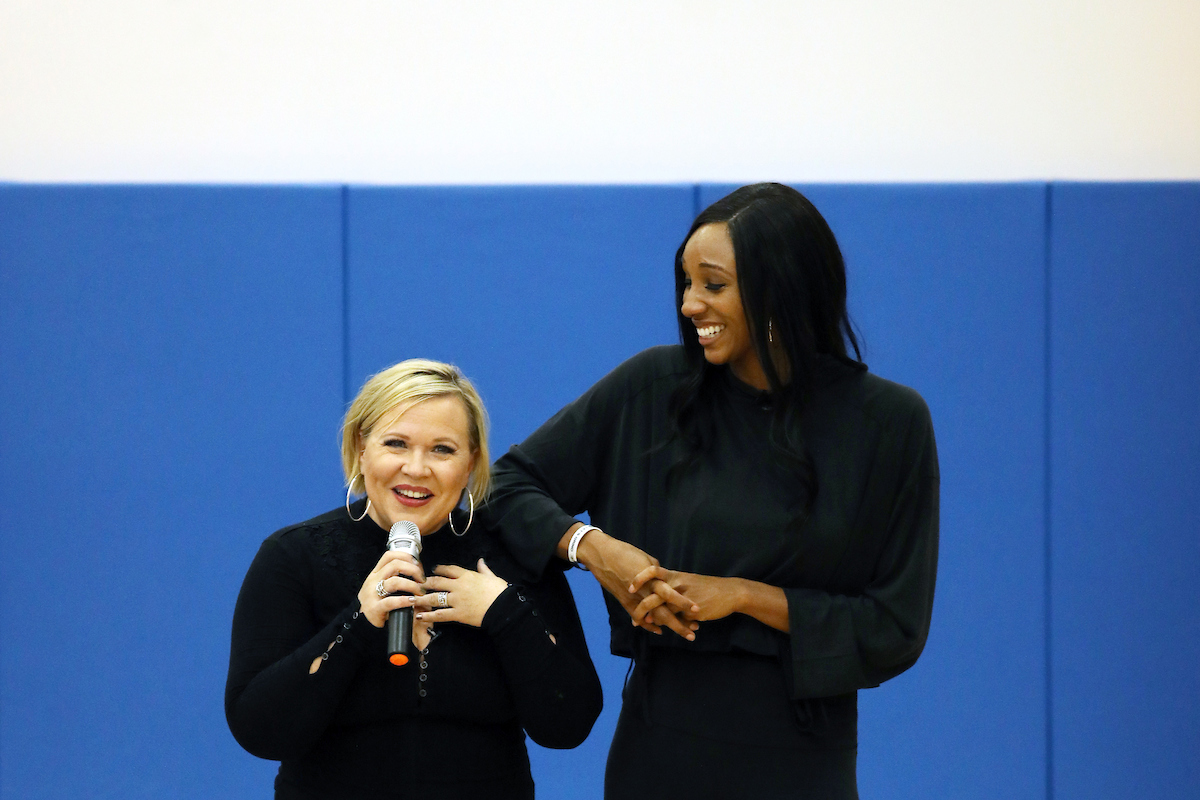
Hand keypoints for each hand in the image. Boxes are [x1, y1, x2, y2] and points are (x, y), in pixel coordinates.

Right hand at [357, 550, 425, 627]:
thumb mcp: (381, 585)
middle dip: (413, 570)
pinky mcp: (374, 608)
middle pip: (395, 565)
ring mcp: (372, 594)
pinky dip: (404, 601)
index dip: (406, 557)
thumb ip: (394, 576)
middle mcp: (373, 580)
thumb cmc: (377, 602)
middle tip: (422, 579)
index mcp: (375, 573)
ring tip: (420, 592)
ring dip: (412, 585)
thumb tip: (416, 568)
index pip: (389, 556)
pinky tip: (412, 601)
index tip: (417, 564)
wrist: (362, 621)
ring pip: (394, 582)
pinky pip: (390, 602)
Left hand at [414, 558, 508, 627]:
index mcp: (467, 576)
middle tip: (417, 584)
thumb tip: (481, 561)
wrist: (503, 607)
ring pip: (434, 598)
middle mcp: (459, 586)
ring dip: (421, 599)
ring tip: (411, 599)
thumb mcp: (492, 577)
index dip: (439, 569)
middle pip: (437, 582)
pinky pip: (440, 615)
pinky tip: (420, 616)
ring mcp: (457, 600)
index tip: (433, 569)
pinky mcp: (458, 614)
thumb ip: (484, 569)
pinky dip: (429, 616)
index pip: (450, 569)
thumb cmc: (500, 592)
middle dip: (425, 583)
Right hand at [575, 530, 698, 639]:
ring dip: (668, 626)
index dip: (684, 603)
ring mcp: (633, 599)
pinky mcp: (624, 602)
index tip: (697, 610)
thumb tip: (665, 580)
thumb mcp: (647, 560)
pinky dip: (648, 624)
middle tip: (693, 633)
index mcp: (652, 579)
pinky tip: (659, 630)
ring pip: (653, 617)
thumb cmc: (626, 552)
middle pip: (664, 612)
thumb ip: (658, 573)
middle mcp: (644, 592)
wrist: (602, 556)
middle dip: (679, 624)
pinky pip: (638, 617)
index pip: (671, 595)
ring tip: (681, 633)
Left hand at [629, 567, 744, 624]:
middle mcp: (678, 586)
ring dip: (657, 622)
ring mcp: (685, 599)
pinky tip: (680, 632)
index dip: (640, 578)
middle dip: (641, 610)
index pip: (653, 571)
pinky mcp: (693, 612)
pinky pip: (680, 621)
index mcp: (675, 576)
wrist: (730, 592)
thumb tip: (656, 597)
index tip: (630, 588)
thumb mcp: (688, 581)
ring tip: (651, 628)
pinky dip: (678, 628)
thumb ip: (672, 587)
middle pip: (653, 596)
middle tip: (636, 620)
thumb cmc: (707, 587)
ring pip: (665, 612)